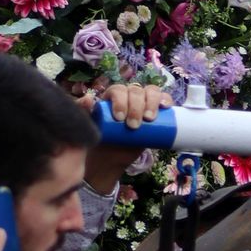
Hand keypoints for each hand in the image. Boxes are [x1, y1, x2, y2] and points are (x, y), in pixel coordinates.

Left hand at [82, 80, 163, 195]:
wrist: (109, 160)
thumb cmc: (96, 141)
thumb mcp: (87, 127)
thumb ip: (83, 113)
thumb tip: (88, 99)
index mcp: (112, 97)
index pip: (118, 90)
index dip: (120, 101)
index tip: (119, 118)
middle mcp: (128, 97)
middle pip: (136, 91)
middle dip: (136, 106)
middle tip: (133, 126)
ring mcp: (143, 104)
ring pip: (151, 92)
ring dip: (151, 102)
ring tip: (149, 119)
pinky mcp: (154, 113)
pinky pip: (163, 99)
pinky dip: (166, 99)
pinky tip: (166, 106)